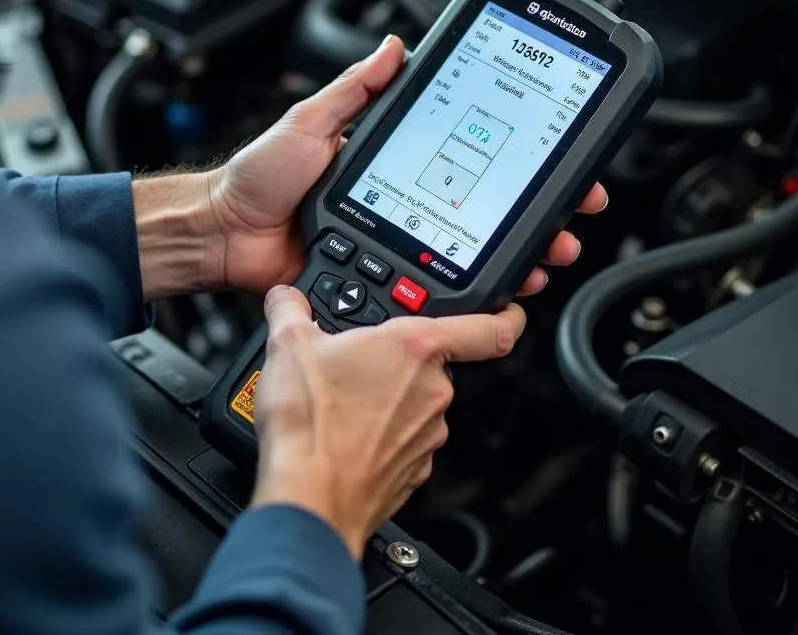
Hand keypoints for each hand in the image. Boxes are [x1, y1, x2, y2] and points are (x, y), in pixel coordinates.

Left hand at [208, 36, 607, 295]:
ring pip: (471, 248)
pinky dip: (475, 287)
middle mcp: (404, 196)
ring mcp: (397, 238)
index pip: (466, 151)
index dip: (512, 156)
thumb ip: (355, 89)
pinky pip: (435, 284)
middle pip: (484, 204)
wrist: (227, 233)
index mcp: (391, 157)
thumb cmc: (259, 177)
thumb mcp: (310, 120)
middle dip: (536, 210)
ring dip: (519, 250)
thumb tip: (394, 48)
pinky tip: (504, 285)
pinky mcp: (383, 274)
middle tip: (570, 212)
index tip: (552, 157)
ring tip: (551, 250)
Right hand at [251, 286, 527, 560]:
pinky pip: (406, 440)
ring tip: (341, 400)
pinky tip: (345, 432)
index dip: (507, 314)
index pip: (489, 328)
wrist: (308, 499)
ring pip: (417, 402)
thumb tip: (287, 298)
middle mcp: (433, 390)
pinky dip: (382, 433)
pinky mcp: (414, 471)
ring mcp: (428, 435)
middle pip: (433, 362)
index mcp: (415, 348)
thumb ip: (291, 309)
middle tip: (357, 359)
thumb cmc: (310, 424)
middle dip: (398, 359)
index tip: (510, 310)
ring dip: (389, 396)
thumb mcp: (288, 343)